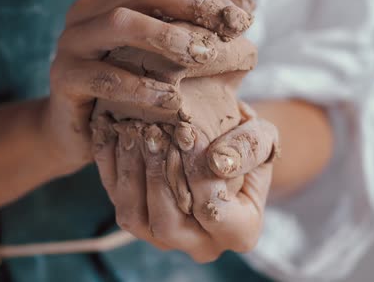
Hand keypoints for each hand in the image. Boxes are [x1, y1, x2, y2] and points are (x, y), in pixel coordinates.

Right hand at [45, 0, 252, 173]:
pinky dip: (141, 87)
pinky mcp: (64, 78)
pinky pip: (105, 76)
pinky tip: (172, 100)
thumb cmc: (128, 93)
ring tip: (203, 56)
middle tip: (228, 31)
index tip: (243, 19)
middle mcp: (89, 11)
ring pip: (120, 23)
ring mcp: (72, 42)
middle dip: (191, 7)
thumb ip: (200, 30)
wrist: (80, 132)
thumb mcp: (165, 60)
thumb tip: (247, 5)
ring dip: (166, 36)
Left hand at [90, 102, 278, 261]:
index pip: (212, 212)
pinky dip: (110, 166)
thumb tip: (218, 161)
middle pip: (167, 224)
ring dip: (129, 171)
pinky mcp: (138, 220)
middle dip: (156, 176)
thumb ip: (249, 148)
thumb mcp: (263, 137)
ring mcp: (164, 237)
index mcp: (238, 231)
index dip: (197, 175)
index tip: (186, 134)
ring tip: (131, 131)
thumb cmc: (246, 142)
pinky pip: (116, 201)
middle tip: (151, 132)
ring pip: (134, 219)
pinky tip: (112, 133)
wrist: (222, 143)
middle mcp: (200, 243)